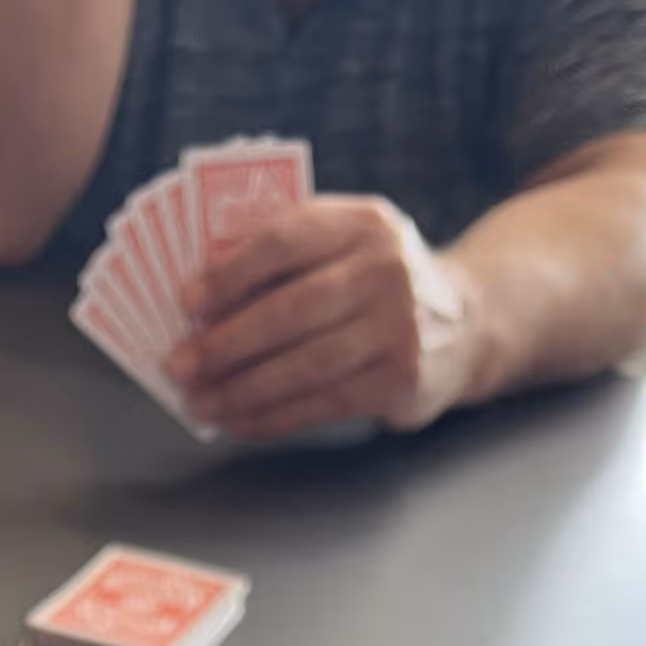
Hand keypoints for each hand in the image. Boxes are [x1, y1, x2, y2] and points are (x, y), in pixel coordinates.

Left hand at [168, 196, 477, 440]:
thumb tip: (200, 300)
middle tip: (179, 366)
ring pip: (303, 365)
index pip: (284, 241)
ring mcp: (398, 326)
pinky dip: (274, 417)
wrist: (466, 322)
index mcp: (363, 222)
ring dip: (242, 390)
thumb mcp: (346, 246)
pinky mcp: (401, 379)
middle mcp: (386, 268)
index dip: (229, 274)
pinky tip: (239, 423)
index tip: (185, 302)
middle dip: (224, 343)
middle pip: (289, 310)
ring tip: (200, 404)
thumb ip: (288, 256)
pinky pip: (323, 403)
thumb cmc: (377, 283)